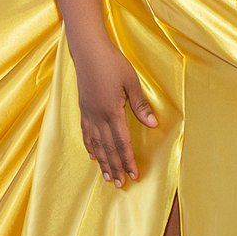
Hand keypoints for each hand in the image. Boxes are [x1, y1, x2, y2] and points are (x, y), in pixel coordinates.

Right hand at [75, 45, 157, 183]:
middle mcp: (98, 117)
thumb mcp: (131, 82)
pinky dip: (90, 147)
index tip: (134, 175)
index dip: (128, 160)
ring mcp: (88, 114)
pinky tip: (92, 155)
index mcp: (112, 112)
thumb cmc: (112, 63)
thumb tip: (153, 124)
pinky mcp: (83, 109)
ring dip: (103, 162)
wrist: (88, 51)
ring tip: (107, 177)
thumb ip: (140, 105)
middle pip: (108, 148)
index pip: (122, 143)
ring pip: (96, 144)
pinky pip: (86, 133)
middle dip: (115, 167)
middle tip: (120, 184)